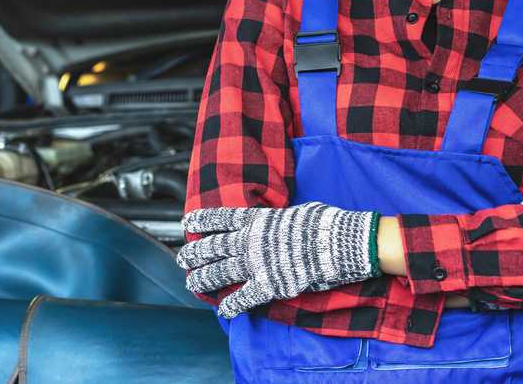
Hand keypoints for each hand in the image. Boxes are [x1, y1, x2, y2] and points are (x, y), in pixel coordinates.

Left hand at [177, 203, 379, 318]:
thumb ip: (281, 219)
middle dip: (195, 254)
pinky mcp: (268, 285)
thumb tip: (279, 221)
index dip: (203, 221)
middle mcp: (251, 240)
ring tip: (192, 282)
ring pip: (220, 272)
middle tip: (183, 258)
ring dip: (203, 279)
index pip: (223, 219)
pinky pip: (243, 297)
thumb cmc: (325, 223)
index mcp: (259, 219)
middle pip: (214, 247)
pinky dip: (231, 306)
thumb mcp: (298, 211)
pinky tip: (223, 311)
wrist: (339, 242)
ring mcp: (257, 264)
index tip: (188, 223)